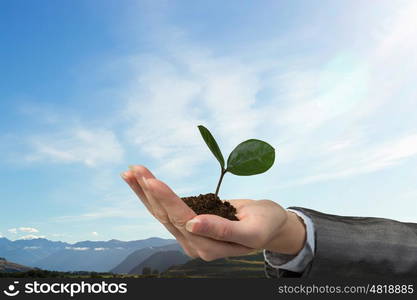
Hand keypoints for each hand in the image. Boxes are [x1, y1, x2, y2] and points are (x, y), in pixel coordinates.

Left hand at [121, 165, 305, 260]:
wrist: (270, 223)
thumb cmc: (265, 225)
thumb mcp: (251, 231)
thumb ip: (223, 230)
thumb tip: (193, 224)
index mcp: (208, 248)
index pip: (182, 221)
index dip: (166, 200)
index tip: (151, 181)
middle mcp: (194, 243)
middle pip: (165, 216)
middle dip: (149, 191)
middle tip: (135, 169)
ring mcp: (189, 233)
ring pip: (161, 212)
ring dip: (145, 192)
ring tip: (130, 172)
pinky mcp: (188, 222)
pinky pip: (167, 208)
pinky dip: (153, 194)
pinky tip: (142, 181)